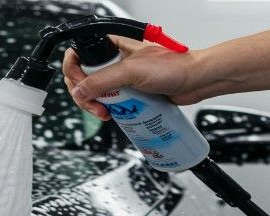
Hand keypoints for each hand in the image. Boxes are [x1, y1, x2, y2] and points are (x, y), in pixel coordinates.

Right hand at [63, 36, 204, 120]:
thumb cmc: (174, 67)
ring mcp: (119, 78)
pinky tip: (112, 114)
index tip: (82, 88)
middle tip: (94, 105)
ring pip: (92, 92)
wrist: (195, 81)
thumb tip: (80, 92)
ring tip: (105, 112)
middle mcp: (113, 61)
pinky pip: (107, 101)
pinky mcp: (126, 92)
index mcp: (112, 47)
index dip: (74, 73)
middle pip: (82, 78)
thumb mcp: (132, 72)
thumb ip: (103, 80)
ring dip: (93, 105)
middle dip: (83, 95)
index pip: (79, 57)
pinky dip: (104, 109)